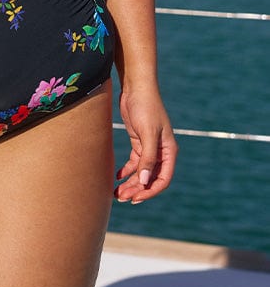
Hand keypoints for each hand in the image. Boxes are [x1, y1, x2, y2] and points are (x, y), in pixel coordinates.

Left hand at [114, 84, 176, 203]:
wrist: (136, 87)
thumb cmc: (146, 107)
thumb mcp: (147, 133)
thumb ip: (147, 158)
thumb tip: (145, 181)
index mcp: (169, 151)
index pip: (163, 179)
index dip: (150, 191)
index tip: (136, 198)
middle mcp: (160, 151)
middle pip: (150, 177)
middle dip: (137, 189)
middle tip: (121, 198)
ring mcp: (149, 147)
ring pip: (140, 171)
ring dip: (130, 183)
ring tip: (117, 192)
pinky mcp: (138, 141)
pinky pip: (133, 162)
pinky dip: (126, 171)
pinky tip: (117, 176)